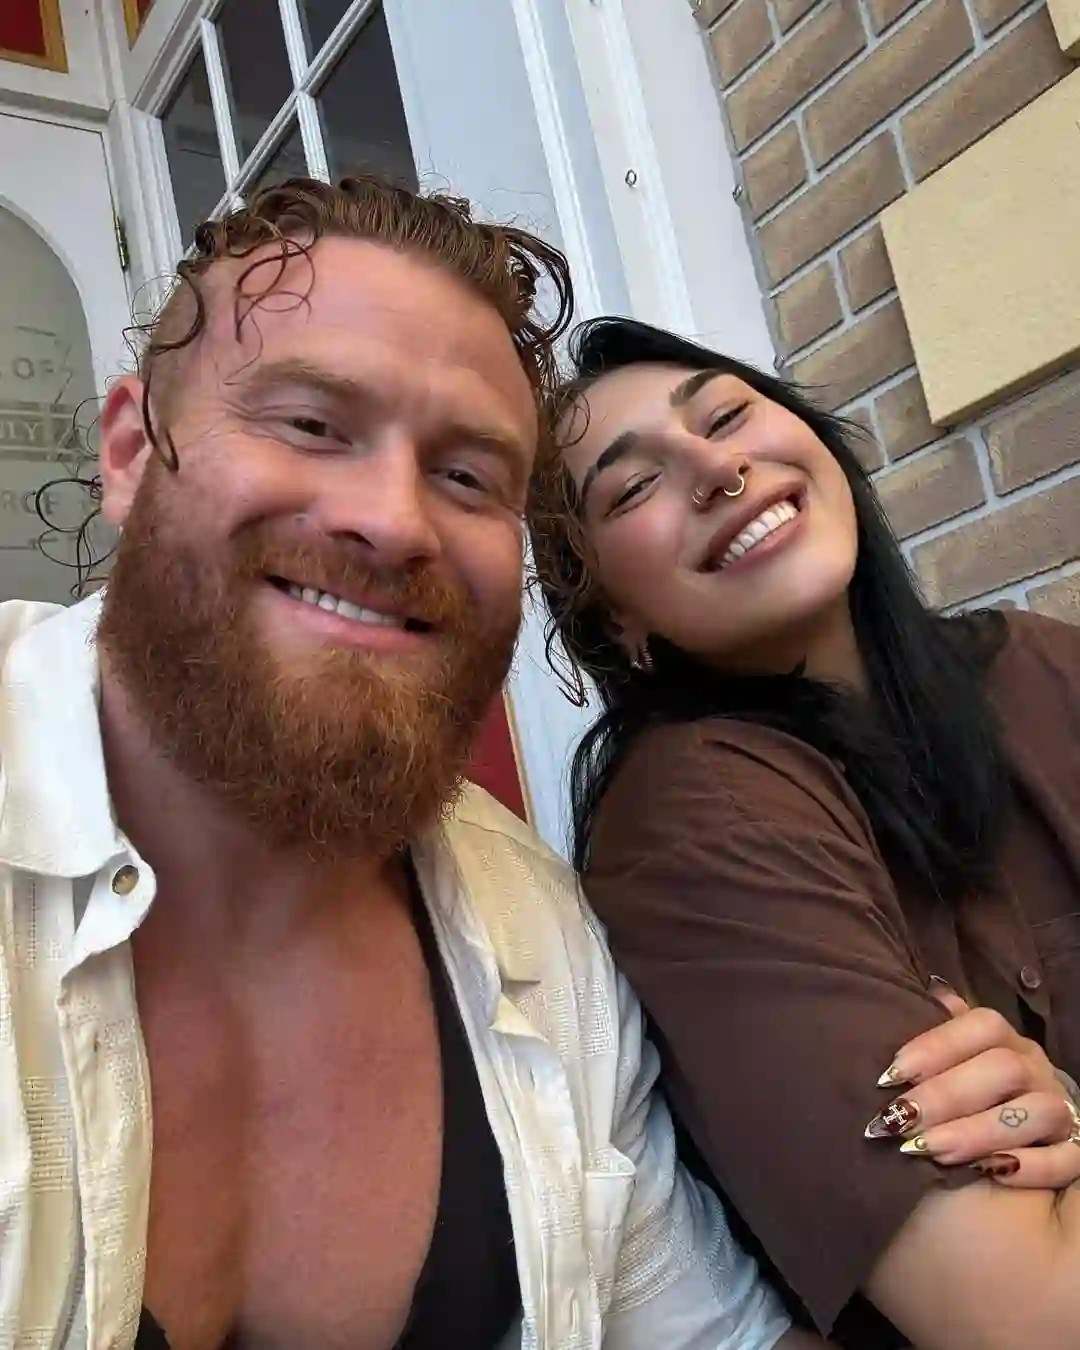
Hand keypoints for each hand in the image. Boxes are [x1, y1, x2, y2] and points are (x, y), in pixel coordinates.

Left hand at [865, 982, 1079, 1187]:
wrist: (1001, 1144)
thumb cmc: (963, 1098)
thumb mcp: (947, 1063)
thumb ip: (938, 1032)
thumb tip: (929, 988)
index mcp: (1005, 1041)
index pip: (984, 1024)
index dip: (936, 1046)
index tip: (890, 1075)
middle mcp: (1036, 1070)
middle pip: (1005, 1068)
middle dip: (947, 1095)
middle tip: (900, 1119)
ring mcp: (1061, 1111)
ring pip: (1039, 1112)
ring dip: (980, 1131)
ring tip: (929, 1149)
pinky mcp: (1074, 1153)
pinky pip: (1069, 1159)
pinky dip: (1032, 1167)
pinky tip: (990, 1173)